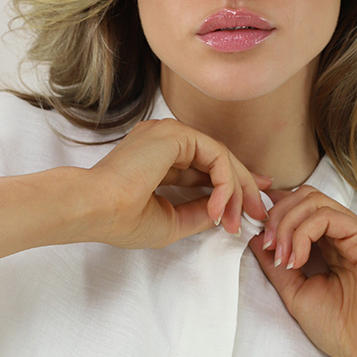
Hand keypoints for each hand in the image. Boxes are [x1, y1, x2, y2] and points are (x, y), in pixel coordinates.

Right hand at [79, 118, 269, 248]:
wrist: (97, 210)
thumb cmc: (122, 220)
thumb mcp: (171, 221)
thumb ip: (198, 212)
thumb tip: (224, 211)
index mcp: (158, 158)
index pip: (204, 166)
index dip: (231, 184)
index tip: (250, 205)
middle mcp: (164, 141)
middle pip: (217, 159)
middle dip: (244, 186)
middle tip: (260, 210)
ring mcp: (169, 135)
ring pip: (220, 156)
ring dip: (236, 189)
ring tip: (238, 218)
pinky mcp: (175, 135)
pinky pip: (216, 155)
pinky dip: (225, 182)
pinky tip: (219, 207)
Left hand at [247, 185, 356, 356]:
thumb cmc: (341, 329)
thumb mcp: (296, 293)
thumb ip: (276, 266)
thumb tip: (255, 239)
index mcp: (331, 245)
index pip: (301, 208)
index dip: (275, 213)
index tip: (259, 236)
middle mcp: (345, 234)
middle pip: (305, 196)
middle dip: (277, 215)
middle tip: (268, 246)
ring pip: (313, 200)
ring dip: (287, 224)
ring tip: (282, 258)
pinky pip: (327, 216)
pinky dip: (302, 233)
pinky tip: (297, 259)